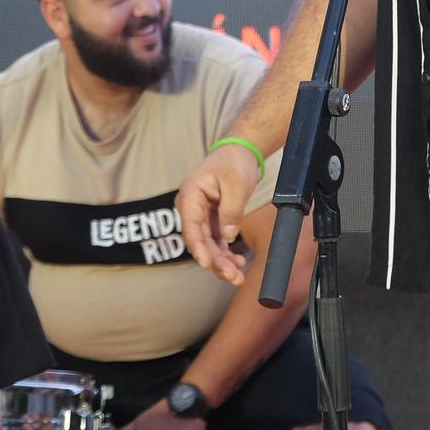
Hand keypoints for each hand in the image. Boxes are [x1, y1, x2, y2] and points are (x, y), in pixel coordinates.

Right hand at [178, 144, 261, 284]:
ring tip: (238, 276)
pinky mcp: (210, 219)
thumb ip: (231, 212)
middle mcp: (191, 208)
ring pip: (207, 245)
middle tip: (233, 278)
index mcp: (190, 195)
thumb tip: (227, 238)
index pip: (191, 228)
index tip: (209, 265)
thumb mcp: (236, 185)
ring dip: (221, 262)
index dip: (199, 249)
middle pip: (199, 241)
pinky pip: (215, 240)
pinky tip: (237, 263)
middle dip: (215, 262)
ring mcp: (200, 215)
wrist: (239, 152)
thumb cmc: (234, 163)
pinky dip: (225, 253)